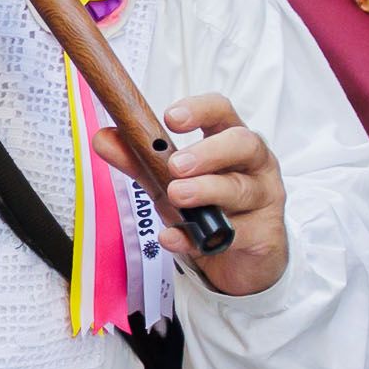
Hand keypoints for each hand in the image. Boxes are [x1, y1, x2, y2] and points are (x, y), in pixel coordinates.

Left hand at [93, 93, 290, 298]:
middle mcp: (253, 164)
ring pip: (241, 189)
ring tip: (176, 196)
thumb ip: (140, 160)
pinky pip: (233, 234)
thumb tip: (103, 138)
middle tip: (176, 165)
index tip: (171, 117)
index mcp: (230, 141)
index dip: (200, 110)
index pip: (222, 112)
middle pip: (243, 144)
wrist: (239, 258)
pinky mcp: (264, 234)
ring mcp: (263, 198)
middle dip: (208, 151)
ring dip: (206, 190)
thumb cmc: (209, 206)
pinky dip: (198, 238)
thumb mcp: (170, 181)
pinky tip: (174, 237)